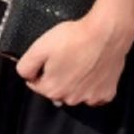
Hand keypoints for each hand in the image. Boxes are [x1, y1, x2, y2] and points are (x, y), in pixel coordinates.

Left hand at [15, 12, 133, 106]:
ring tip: (75, 63)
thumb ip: (27, 65)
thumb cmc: (73, 39)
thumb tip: (25, 75)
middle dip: (55, 78)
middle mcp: (71, 98)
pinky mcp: (107, 92)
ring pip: (75, 93)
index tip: (40, 63)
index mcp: (53, 89)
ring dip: (73, 83)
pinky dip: (91, 85)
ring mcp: (91, 97)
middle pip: (57, 90)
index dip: (36, 73)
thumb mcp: (39, 47)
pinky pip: (95, 93)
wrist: (105, 35)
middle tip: (60, 59)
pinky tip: (91, 71)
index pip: (37, 86)